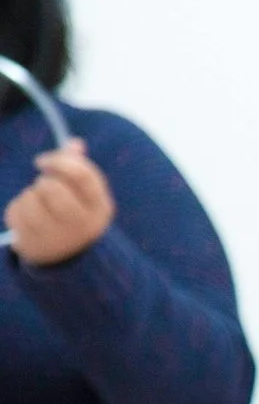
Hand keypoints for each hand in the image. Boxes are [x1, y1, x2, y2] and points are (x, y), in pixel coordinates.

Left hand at [5, 138, 114, 265]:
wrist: (70, 260)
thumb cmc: (75, 216)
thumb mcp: (86, 195)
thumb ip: (79, 167)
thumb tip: (75, 143)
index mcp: (99, 207)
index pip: (82, 175)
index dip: (58, 161)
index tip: (42, 161)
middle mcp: (82, 223)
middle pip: (50, 187)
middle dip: (43, 183)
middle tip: (45, 190)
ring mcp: (58, 236)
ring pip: (30, 198)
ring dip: (29, 196)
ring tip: (39, 207)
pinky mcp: (34, 243)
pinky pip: (15, 212)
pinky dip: (17, 210)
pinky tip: (28, 219)